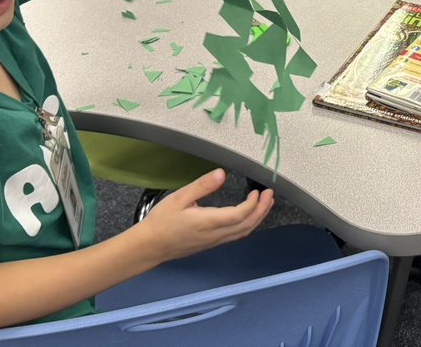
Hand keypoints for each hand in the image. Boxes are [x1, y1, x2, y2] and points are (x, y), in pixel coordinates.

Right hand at [138, 169, 273, 263]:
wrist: (150, 246)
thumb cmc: (162, 221)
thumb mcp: (179, 198)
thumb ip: (202, 185)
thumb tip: (222, 173)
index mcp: (208, 222)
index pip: (240, 215)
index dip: (253, 204)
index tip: (258, 191)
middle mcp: (215, 234)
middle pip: (247, 225)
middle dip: (262, 210)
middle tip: (270, 194)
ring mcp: (214, 241)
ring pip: (243, 232)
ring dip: (257, 218)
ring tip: (265, 203)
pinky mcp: (211, 243)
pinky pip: (235, 235)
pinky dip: (247, 224)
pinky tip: (248, 216)